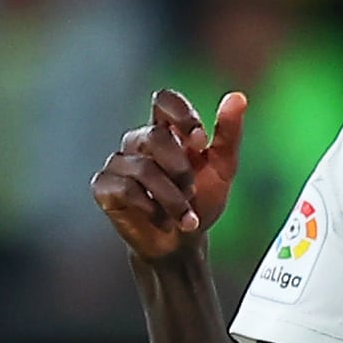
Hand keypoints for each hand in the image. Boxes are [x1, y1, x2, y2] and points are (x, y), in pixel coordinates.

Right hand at [94, 88, 249, 261]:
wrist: (183, 245)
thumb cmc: (200, 203)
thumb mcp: (222, 168)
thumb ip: (229, 133)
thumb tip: (238, 97)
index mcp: (167, 130)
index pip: (165, 99)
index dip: (182, 115)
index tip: (200, 142)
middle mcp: (139, 141)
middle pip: (155, 136)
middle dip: (181, 169)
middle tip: (192, 192)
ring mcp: (119, 163)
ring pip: (143, 168)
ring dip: (172, 199)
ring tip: (185, 218)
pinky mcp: (104, 186)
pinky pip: (125, 188)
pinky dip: (152, 209)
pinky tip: (163, 222)